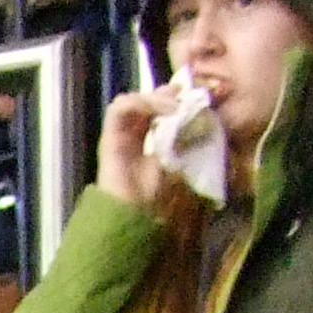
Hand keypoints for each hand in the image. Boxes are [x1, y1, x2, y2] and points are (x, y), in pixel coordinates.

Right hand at [94, 86, 185, 211]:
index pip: (159, 110)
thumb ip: (188, 141)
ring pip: (133, 100)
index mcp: (151, 142)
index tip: (195, 98)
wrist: (138, 217)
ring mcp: (120, 135)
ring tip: (174, 106)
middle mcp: (133, 136)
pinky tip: (160, 110)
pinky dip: (141, 103)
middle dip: (165, 95)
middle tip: (184, 96)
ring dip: (155, 98)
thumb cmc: (161, 198)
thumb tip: (203, 117)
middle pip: (146, 101)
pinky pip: (120, 108)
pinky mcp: (110, 137)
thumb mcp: (183, 162)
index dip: (175, 100)